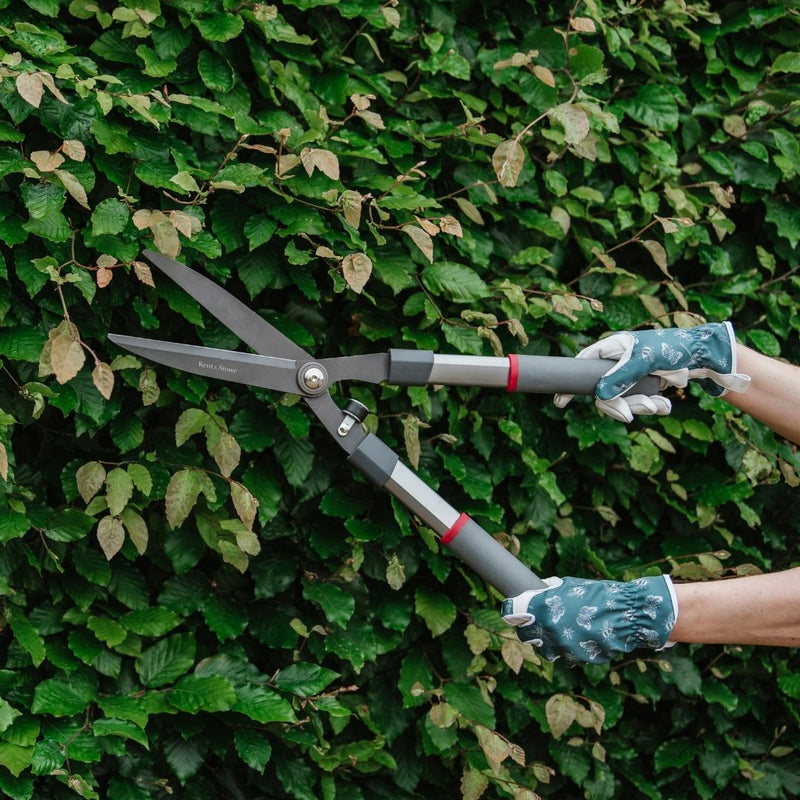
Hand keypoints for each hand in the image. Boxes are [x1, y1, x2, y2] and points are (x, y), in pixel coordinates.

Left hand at [501, 575, 677, 663]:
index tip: (511, 610)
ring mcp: (562, 648)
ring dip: (547, 641)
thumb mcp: (569, 586)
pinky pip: (565, 656)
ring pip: (544, 649)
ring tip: (559, 630)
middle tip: (535, 621)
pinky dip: (567, 649)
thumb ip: (549, 592)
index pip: (511, 614)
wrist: (628, 614)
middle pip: (525, 635)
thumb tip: (538, 592)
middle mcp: (547, 630)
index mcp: (541, 608)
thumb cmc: (598, 594)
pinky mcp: (576, 659)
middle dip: (528, 628)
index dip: (510, 611)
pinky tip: (578, 637)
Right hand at [554, 322, 750, 422]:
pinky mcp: (646, 385)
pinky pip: (640, 403)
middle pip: (604, 391)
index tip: (561, 402)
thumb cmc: (673, 349)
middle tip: (632, 414)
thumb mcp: (643, 361)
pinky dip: (653, 406)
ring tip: (659, 405)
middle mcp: (619, 363)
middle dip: (620, 405)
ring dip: (641, 407)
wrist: (704, 355)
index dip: (571, 383)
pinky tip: (666, 403)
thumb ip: (620, 377)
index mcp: (613, 348)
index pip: (583, 365)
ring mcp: (632, 375)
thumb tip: (599, 395)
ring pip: (624, 400)